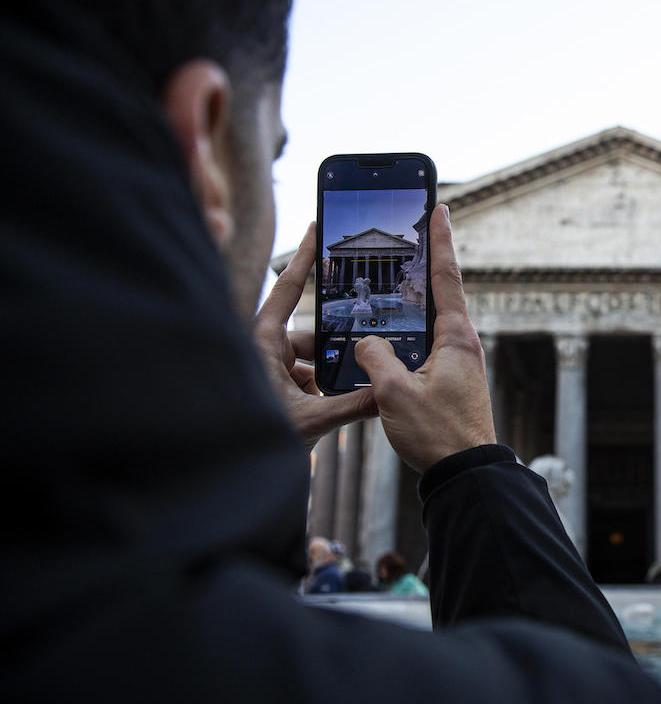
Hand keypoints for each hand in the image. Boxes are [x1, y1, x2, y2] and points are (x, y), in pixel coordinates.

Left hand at [254, 222, 376, 449]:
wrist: (230, 475)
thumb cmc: (254, 441)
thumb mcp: (311, 421)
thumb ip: (353, 404)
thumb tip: (387, 392)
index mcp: (263, 344)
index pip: (287, 291)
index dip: (305, 258)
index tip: (318, 229)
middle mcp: (265, 352)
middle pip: (312, 336)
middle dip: (337, 351)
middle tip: (364, 355)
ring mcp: (270, 372)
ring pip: (313, 363)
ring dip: (331, 379)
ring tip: (351, 394)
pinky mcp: (277, 391)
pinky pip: (309, 381)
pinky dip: (325, 392)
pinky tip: (341, 406)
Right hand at [355, 205, 495, 472]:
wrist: (466, 474)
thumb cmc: (438, 435)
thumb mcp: (393, 394)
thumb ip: (373, 358)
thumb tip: (364, 343)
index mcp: (455, 338)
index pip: (446, 277)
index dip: (440, 241)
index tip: (440, 208)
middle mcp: (461, 345)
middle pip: (438, 294)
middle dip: (423, 264)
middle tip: (410, 233)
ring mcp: (457, 364)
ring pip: (428, 323)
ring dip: (411, 303)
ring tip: (390, 280)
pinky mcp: (449, 382)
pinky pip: (424, 347)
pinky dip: (408, 335)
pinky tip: (387, 337)